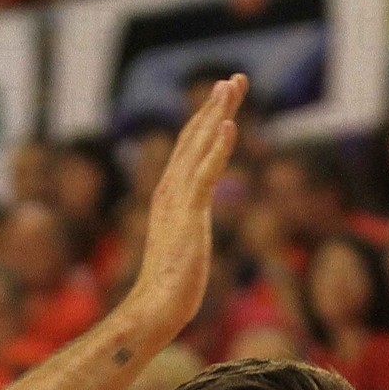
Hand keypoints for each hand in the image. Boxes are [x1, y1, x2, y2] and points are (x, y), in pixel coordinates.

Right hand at [130, 76, 246, 334]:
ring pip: (199, 147)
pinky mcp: (189, 215)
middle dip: (214, 107)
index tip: (222, 100)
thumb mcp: (181, 250)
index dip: (205, 122)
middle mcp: (170, 192)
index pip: (188, 151)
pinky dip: (217, 148)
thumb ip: (186, 233)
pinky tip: (228, 125)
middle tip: (233, 79)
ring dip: (216, 114)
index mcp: (168, 199)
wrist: (155, 310)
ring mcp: (178, 202)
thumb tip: (188, 239)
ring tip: (230, 86)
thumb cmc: (168, 291)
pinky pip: (205, 174)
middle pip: (193, 139)